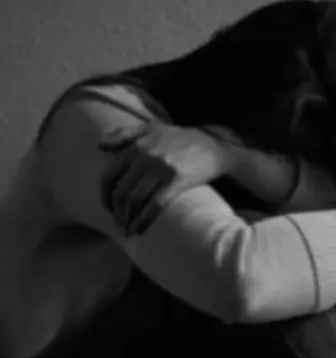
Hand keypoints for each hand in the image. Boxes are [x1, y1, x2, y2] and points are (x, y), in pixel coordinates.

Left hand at [99, 120, 242, 235]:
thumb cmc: (181, 138)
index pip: (109, 174)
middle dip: (115, 212)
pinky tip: (139, 230)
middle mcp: (145, 157)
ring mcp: (160, 169)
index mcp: (136, 146)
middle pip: (120, 191)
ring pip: (134, 200)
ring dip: (127, 219)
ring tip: (127, 230)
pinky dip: (144, 221)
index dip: (104, 195)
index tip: (108, 207)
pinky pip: (155, 205)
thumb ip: (124, 134)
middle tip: (118, 222)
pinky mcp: (176, 181)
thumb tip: (98, 145)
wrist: (214, 145)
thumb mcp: (151, 128)